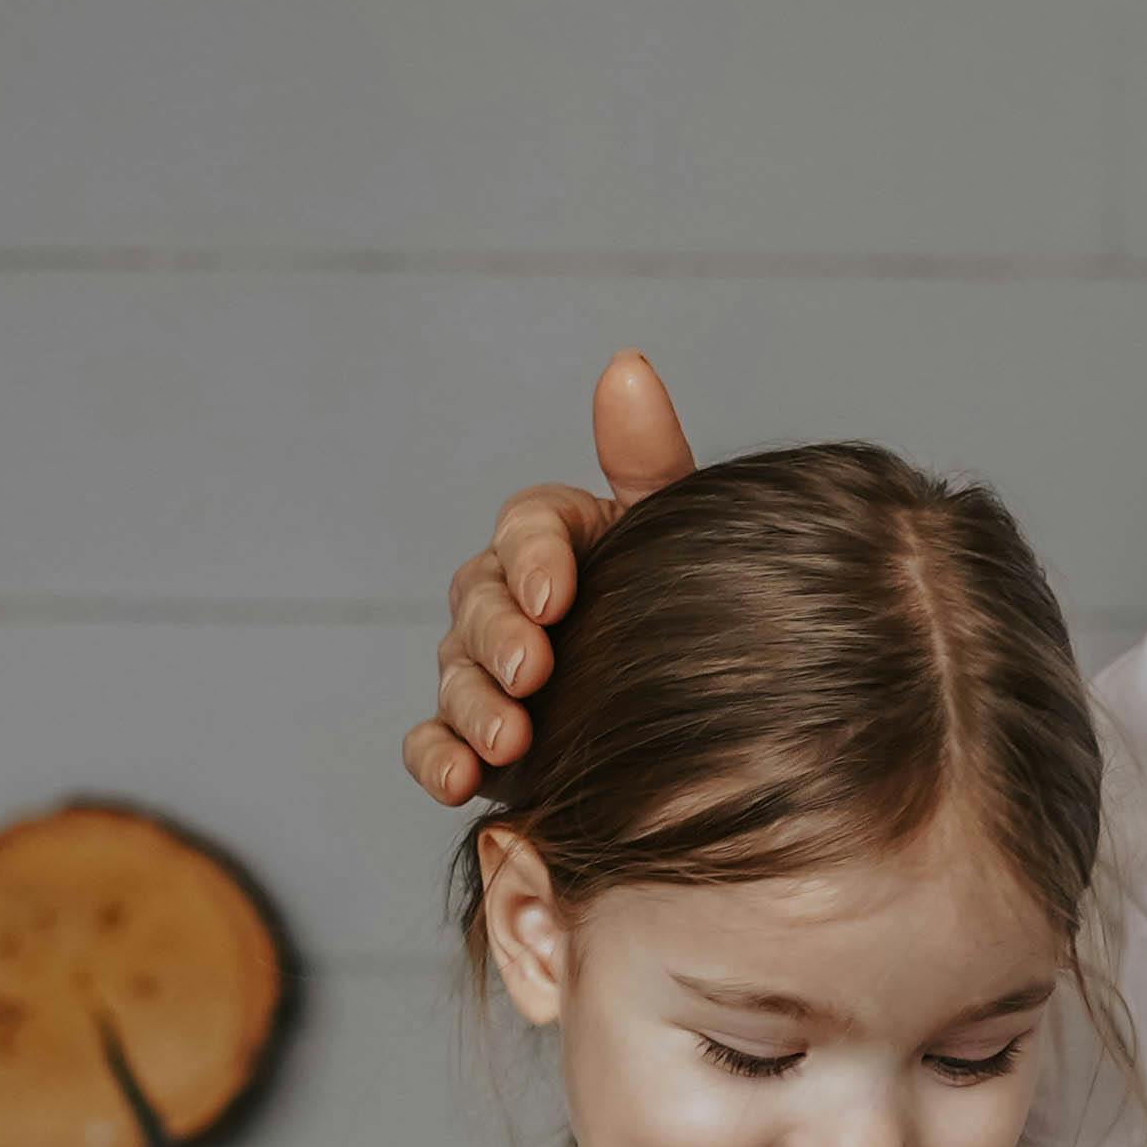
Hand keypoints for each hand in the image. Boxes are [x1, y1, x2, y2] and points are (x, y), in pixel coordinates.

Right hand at [405, 351, 697, 807]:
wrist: (714, 727)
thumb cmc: (696, 608)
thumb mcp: (680, 535)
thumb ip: (649, 457)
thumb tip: (625, 364)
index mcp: (559, 538)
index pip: (526, 526)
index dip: (533, 557)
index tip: (556, 596)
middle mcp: (511, 599)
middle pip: (478, 600)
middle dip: (499, 637)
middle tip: (533, 673)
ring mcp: (488, 671)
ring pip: (455, 673)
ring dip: (472, 706)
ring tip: (510, 744)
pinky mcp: (477, 740)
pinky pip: (432, 740)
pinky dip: (436, 758)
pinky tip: (459, 783)